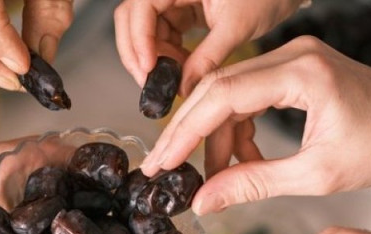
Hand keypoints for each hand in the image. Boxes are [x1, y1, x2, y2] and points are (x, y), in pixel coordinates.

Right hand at [114, 0, 301, 93]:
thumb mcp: (236, 27)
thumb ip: (207, 58)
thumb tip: (183, 88)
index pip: (140, 8)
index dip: (139, 41)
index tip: (148, 70)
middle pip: (133, 19)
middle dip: (139, 53)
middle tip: (151, 84)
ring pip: (146, 30)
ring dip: (154, 58)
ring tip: (173, 80)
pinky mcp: (184, 10)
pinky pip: (164, 33)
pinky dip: (168, 54)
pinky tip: (181, 70)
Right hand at [141, 38, 370, 213]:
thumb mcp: (317, 175)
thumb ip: (254, 183)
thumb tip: (203, 201)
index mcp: (301, 74)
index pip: (220, 97)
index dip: (184, 133)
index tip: (160, 164)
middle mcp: (292, 54)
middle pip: (217, 88)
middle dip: (190, 132)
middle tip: (167, 169)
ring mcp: (292, 57)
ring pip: (230, 92)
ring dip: (217, 136)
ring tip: (216, 178)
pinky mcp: (295, 68)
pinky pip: (249, 94)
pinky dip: (239, 128)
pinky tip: (242, 160)